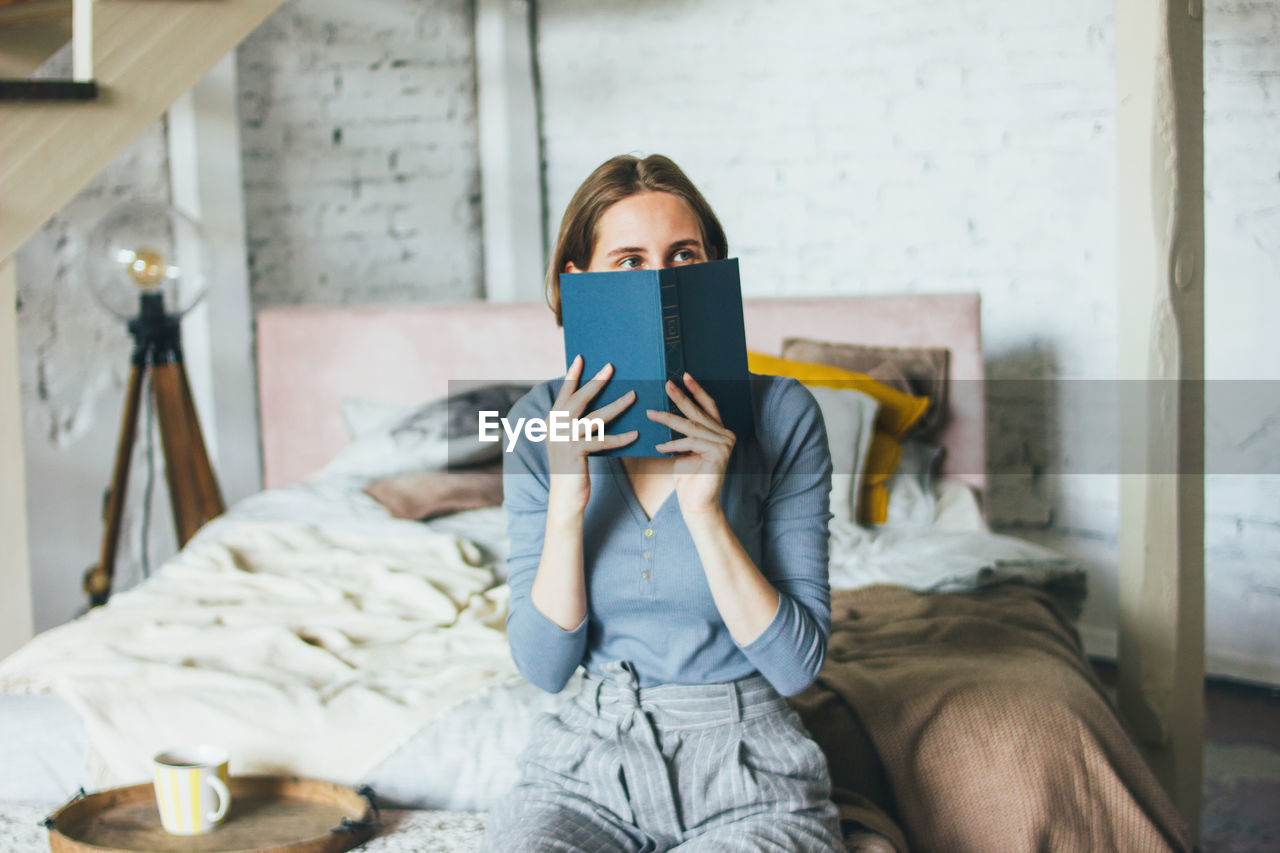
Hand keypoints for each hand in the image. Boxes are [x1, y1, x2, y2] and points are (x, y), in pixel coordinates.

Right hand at [545, 354, 636, 515]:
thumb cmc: (571, 468)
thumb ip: (573, 424)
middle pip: (578, 400)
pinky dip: (620, 438)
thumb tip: (592, 407)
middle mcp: (555, 428)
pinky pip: (603, 442)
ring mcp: (564, 440)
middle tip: (610, 367)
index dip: (572, 375)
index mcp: (551, 421)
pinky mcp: (576, 454)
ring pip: (595, 418)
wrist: (564, 496)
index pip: (564, 393)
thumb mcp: (568, 442)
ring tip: (633, 396)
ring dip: (616, 406)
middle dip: (595, 382)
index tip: (580, 357)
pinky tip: (635, 434)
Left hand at [648, 372, 735, 518]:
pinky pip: (690, 443)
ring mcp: (725, 444)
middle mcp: (726, 435)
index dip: (697, 390)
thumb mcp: (682, 450)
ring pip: (691, 427)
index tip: (684, 376)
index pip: (708, 406)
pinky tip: (659, 447)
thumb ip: (681, 433)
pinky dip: (673, 445)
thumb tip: (661, 413)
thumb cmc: (688, 478)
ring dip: (668, 420)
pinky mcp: (719, 454)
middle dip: (681, 397)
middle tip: (666, 384)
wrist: (696, 504)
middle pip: (699, 413)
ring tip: (651, 414)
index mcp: (719, 431)